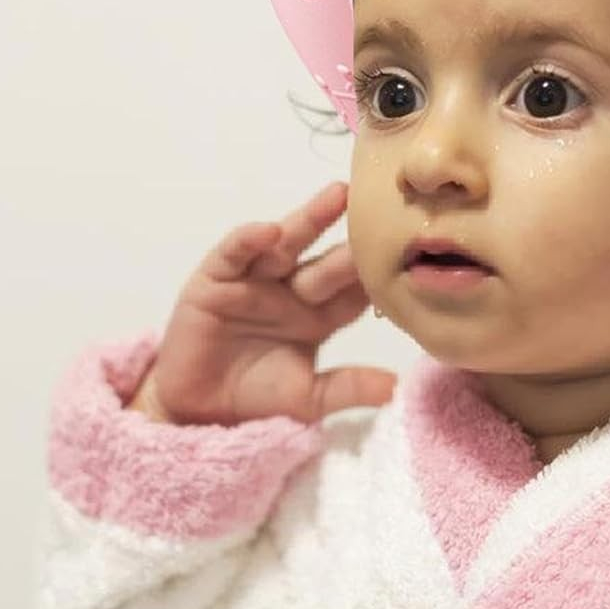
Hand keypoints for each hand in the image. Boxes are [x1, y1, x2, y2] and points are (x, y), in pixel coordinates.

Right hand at [128, 180, 396, 425]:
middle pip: (330, 263)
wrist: (199, 412)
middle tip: (386, 215)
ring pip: (288, 245)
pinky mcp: (216, 279)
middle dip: (354, 242)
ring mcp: (256, 281)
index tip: (411, 259)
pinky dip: (249, 240)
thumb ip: (346, 387)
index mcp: (320, 317)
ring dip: (311, 219)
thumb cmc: (256, 401)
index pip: (355, 293)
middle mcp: (293, 291)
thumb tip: (394, 388)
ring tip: (338, 196)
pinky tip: (269, 231)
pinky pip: (234, 253)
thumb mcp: (307, 398)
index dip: (378, 278)